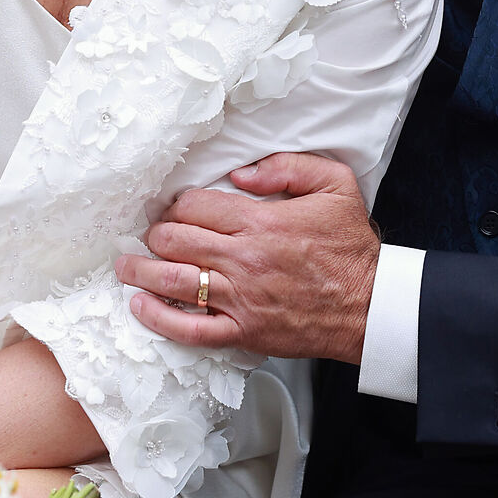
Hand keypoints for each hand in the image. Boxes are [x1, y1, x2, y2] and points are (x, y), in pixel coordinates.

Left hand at [120, 153, 379, 361]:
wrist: (370, 306)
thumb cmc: (351, 248)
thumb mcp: (334, 185)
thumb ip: (287, 167)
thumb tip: (241, 172)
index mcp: (260, 221)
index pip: (195, 206)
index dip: (177, 204)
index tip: (176, 208)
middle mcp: (242, 259)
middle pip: (174, 240)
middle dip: (155, 234)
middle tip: (151, 234)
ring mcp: (239, 298)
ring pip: (172, 282)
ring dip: (140, 271)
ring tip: (126, 267)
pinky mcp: (242, 331)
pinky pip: (189, 328)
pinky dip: (158, 318)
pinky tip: (141, 306)